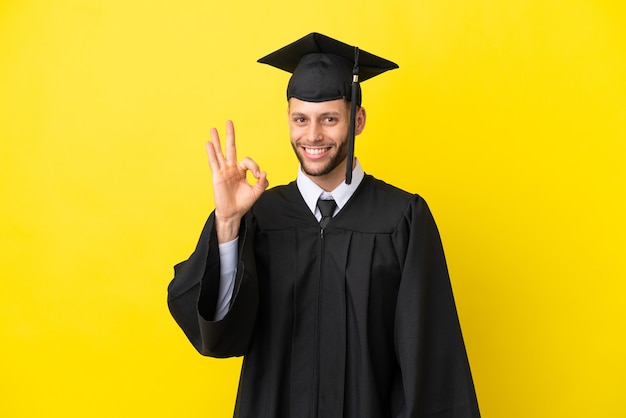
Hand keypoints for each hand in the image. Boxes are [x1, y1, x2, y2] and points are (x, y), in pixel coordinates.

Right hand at [206, 120, 268, 242]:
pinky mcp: (217, 176)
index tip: (258, 176)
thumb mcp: (256, 192)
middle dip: (230, 135)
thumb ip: (262, 183)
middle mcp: (231, 169)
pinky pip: (214, 163)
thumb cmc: (243, 203)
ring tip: (213, 129)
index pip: (248, 161)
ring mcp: (223, 171)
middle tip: (229, 122)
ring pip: (220, 153)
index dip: (255, 167)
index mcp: (240, 171)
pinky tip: (208, 143)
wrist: (232, 213)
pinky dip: (211, 153)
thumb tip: (264, 173)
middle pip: (230, 148)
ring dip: (217, 141)